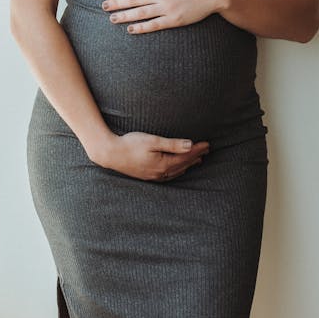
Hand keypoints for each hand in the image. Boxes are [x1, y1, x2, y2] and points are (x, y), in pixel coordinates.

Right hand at [91, 131, 209, 181]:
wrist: (111, 154)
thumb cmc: (130, 144)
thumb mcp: (152, 141)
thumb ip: (172, 144)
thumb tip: (189, 145)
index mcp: (163, 164)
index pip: (185, 156)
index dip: (197, 150)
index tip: (207, 144)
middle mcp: (160, 173)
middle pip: (183, 164)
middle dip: (195, 156)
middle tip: (207, 150)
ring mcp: (154, 176)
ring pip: (177, 171)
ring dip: (188, 164)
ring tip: (198, 159)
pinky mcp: (148, 175)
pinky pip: (168, 175)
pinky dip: (177, 170)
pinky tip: (178, 168)